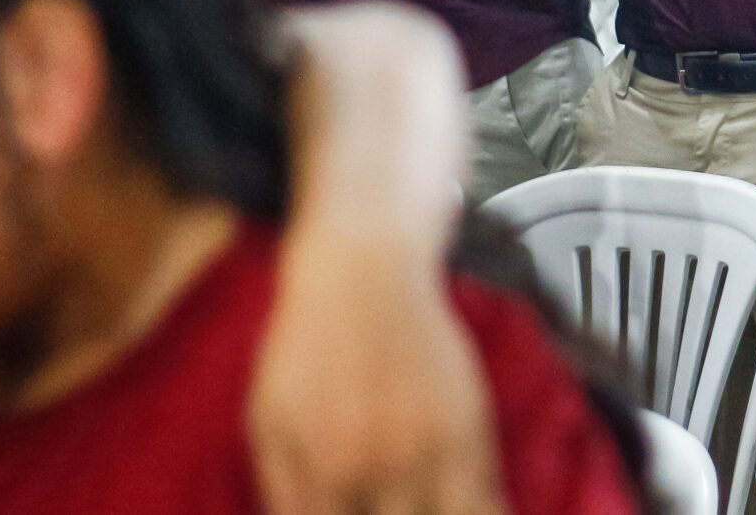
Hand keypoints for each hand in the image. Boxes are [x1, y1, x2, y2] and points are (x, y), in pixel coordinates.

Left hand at [250, 224, 507, 514]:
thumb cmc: (308, 338)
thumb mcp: (268, 418)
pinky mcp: (469, 425)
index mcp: (322, 476)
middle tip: (394, 510)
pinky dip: (484, 512)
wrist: (365, 265)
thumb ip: (282, 491)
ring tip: (436, 512)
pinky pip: (487, 498)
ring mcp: (429, 451)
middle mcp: (378, 473)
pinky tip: (472, 510)